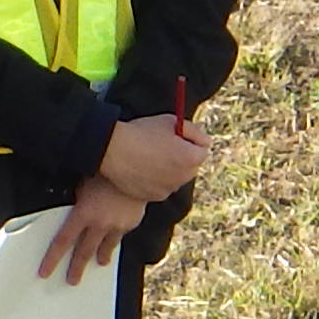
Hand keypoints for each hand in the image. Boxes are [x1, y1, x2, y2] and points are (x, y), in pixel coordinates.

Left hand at [41, 175, 143, 284]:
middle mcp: (99, 224)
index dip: (52, 259)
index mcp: (83, 214)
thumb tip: (76, 206)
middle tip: (72, 280)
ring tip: (100, 262)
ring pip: (105, 247)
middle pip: (84, 252)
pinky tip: (115, 237)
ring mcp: (116, 225)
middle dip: (76, 268)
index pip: (62, 241)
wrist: (140, 171)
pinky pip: (120, 234)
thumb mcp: (84, 183)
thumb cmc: (109, 173)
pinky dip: (115, 237)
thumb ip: (79, 199)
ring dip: (101, 256)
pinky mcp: (131, 223)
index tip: (46, 271)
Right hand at [95, 111, 209, 201]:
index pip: (203, 148)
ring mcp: (169, 189)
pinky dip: (156, 180)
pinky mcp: (154, 197)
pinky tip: (142, 168)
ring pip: (176, 177)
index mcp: (191, 158)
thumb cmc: (142, 132)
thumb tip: (205, 142)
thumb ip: (194, 131)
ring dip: (170, 169)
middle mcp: (184, 177)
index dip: (190, 139)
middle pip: (191, 166)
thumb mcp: (171, 121)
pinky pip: (161, 187)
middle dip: (183, 157)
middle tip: (162, 146)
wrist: (113, 150)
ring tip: (149, 157)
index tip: (175, 136)